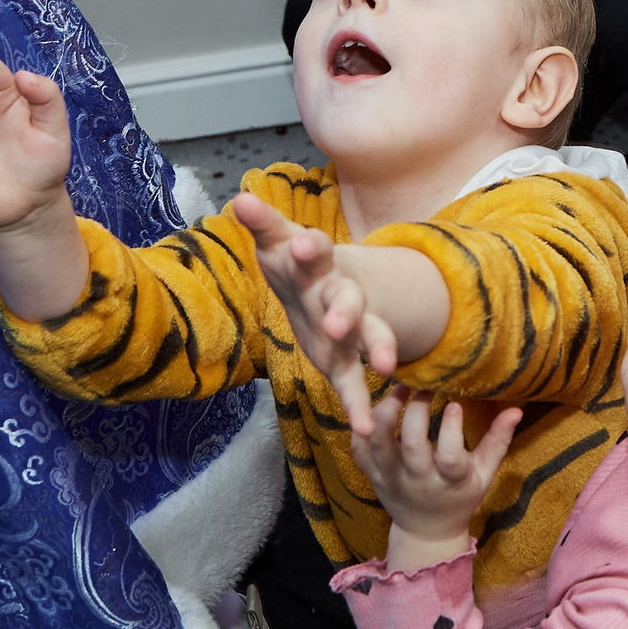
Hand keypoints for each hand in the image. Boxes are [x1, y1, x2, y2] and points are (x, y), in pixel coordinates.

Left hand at [234, 192, 397, 434]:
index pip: (318, 251)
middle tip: (339, 321)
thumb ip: (263, 223)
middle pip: (349, 299)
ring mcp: (349, 329)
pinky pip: (355, 382)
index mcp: (320, 265)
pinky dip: (361, 406)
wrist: (330, 292)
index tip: (305, 245)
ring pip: (370, 336)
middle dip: (346, 310)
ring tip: (388, 366)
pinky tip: (367, 430)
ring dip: (380, 347)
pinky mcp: (344, 361)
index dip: (311, 248)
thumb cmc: (299, 266)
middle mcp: (341, 295)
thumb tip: (239, 198)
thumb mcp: (279, 243)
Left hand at [357, 389, 522, 560]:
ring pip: (378, 445)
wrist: (427, 530)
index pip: (450, 457)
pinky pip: (359, 450)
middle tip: (423, 385)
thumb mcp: (485, 474)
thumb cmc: (461, 496)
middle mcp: (418, 481)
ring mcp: (391, 479)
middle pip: (411, 446)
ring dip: (385, 412)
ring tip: (398, 390)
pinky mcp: (372, 477)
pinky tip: (376, 407)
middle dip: (415, 411)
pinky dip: (362, 427)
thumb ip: (498, 441)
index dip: (451, 430)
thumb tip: (516, 409)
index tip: (454, 403)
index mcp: (449, 482)